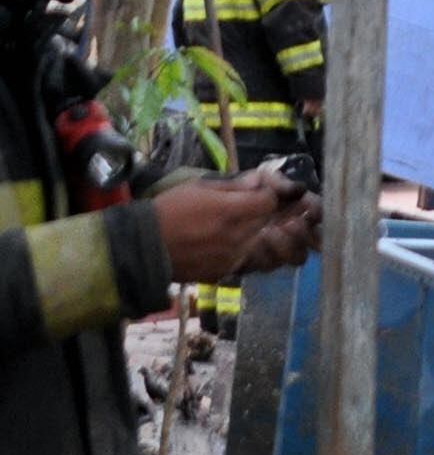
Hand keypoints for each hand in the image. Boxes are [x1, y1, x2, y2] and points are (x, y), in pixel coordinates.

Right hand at [156, 170, 316, 285]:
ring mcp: (233, 258)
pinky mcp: (224, 273)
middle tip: (259, 209)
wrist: (142, 246)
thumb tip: (262, 181)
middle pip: (270, 223)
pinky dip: (246, 251)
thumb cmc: (170, 210)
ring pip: (263, 244)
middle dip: (269, 214)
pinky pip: (247, 261)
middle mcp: (238, 237)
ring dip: (261, 235)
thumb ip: (236, 185)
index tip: (263, 193)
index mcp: (233, 212)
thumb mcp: (200, 187)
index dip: (271, 195)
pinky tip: (231, 244)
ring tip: (247, 228)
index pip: (271, 202)